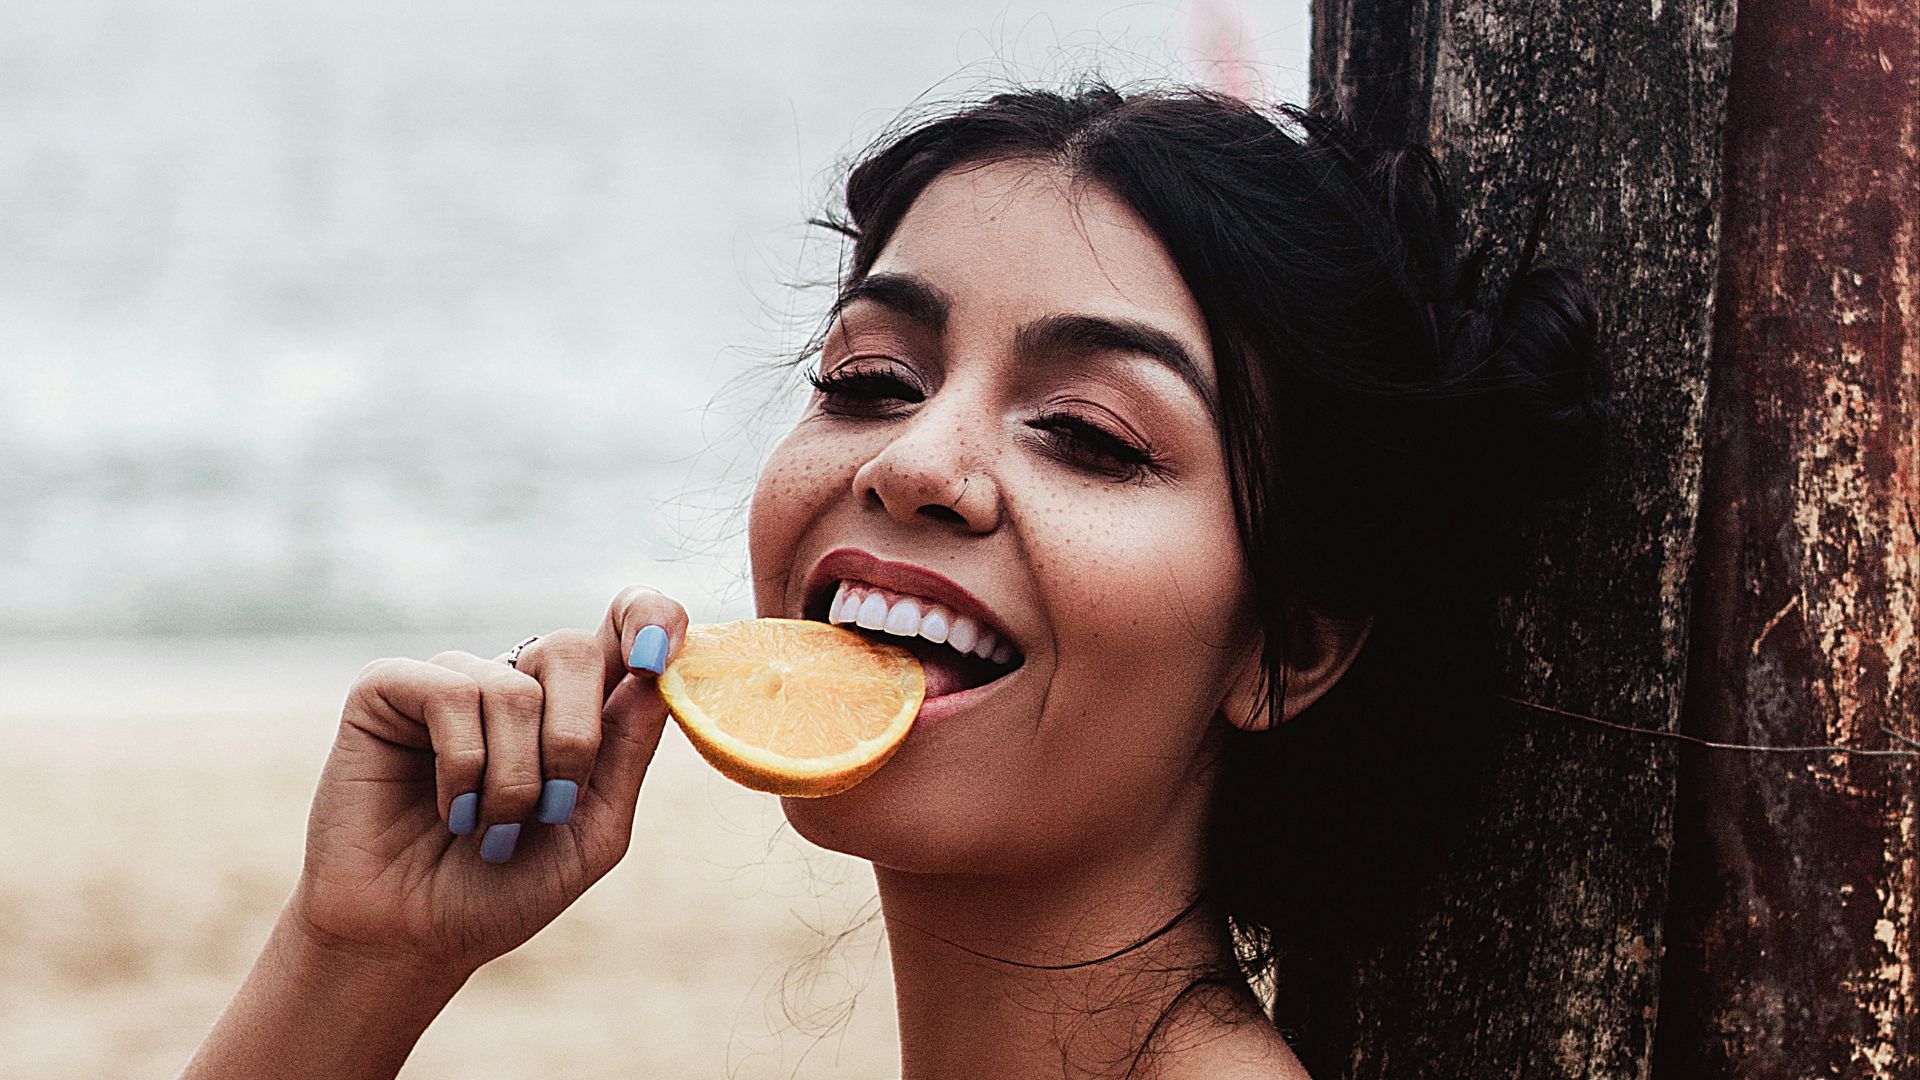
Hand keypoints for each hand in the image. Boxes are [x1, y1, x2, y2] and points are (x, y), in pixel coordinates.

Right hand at [284, 586, 686, 976]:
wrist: (414, 939)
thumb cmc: (505, 888)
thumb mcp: (595, 829)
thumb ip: (629, 750)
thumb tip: (658, 673)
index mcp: (575, 706)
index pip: (627, 622)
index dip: (651, 617)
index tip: (655, 660)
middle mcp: (515, 680)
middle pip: (571, 649)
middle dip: (573, 742)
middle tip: (552, 809)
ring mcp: (452, 679)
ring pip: (514, 688)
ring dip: (513, 780)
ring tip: (492, 830)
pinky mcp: (388, 688)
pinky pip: (451, 693)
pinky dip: (462, 767)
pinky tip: (448, 809)